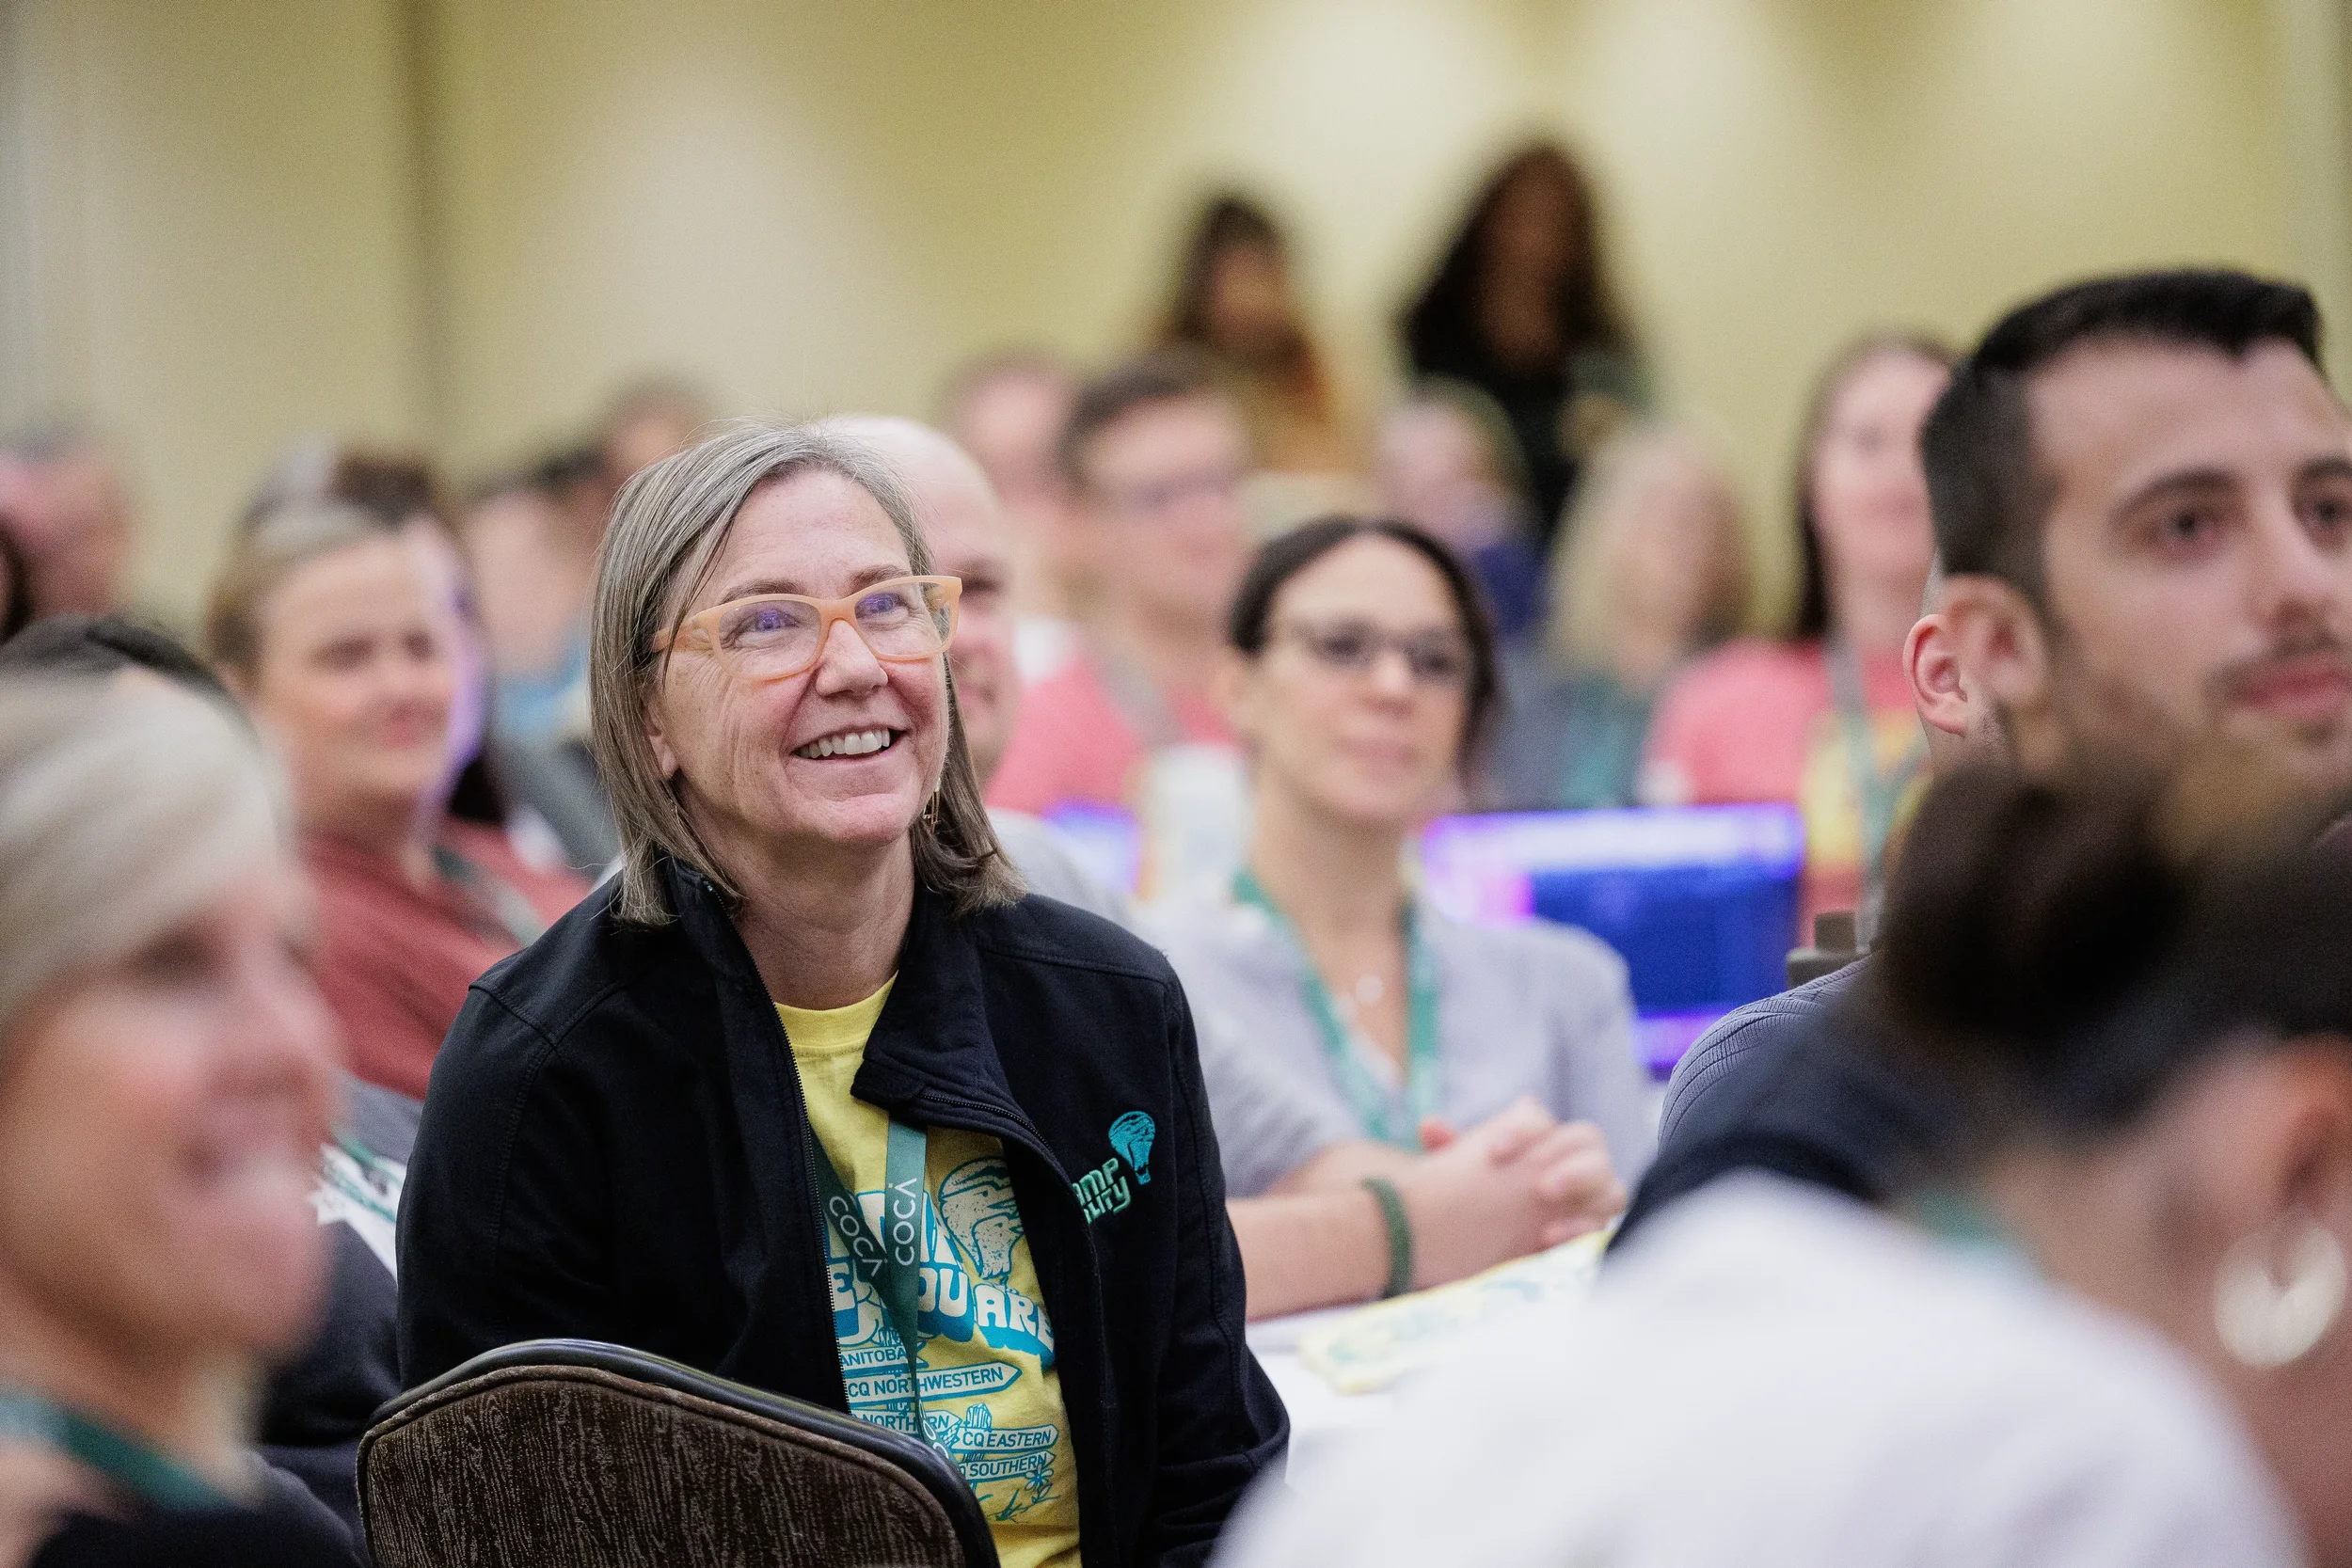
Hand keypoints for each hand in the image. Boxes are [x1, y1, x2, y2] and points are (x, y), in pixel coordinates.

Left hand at [1388, 1097, 1625, 1288]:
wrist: (1483, 1239)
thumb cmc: (1476, 1196)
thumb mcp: (1458, 1175)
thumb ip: (1448, 1150)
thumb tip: (1430, 1126)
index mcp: (1539, 1137)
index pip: (1540, 1119)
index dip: (1521, 1130)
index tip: (1493, 1152)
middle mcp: (1570, 1159)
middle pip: (1589, 1140)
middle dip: (1567, 1158)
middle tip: (1539, 1184)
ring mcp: (1588, 1194)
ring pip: (1609, 1181)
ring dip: (1584, 1186)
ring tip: (1547, 1200)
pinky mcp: (1591, 1227)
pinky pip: (1602, 1223)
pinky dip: (1581, 1228)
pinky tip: (1549, 1238)